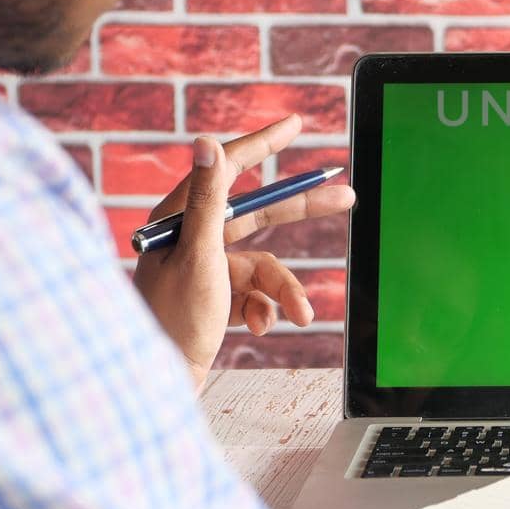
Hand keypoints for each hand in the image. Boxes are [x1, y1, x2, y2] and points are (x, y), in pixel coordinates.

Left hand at [131, 114, 355, 390]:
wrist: (163, 385)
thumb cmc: (173, 321)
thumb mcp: (198, 255)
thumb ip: (208, 198)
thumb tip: (208, 141)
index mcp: (179, 218)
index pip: (227, 167)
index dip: (264, 143)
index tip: (296, 123)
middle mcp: (191, 238)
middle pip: (258, 212)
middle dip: (302, 211)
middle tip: (347, 194)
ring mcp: (206, 269)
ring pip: (265, 264)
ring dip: (285, 290)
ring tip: (300, 315)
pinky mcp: (216, 298)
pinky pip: (257, 293)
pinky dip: (265, 309)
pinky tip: (259, 328)